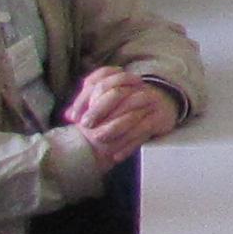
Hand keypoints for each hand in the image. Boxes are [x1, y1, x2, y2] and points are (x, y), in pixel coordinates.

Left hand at [64, 69, 178, 161]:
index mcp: (120, 78)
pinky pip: (143, 130)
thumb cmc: (129, 103)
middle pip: (116, 93)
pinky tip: (116, 155)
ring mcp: (149, 102)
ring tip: (98, 139)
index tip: (74, 117)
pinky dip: (128, 144)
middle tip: (86, 125)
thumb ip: (88, 104)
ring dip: (113, 127)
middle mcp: (136, 87)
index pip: (99, 80)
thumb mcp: (110, 98)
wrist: (164, 103)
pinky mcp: (158, 117)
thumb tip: (68, 115)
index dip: (83, 99)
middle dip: (98, 110)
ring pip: (131, 113)